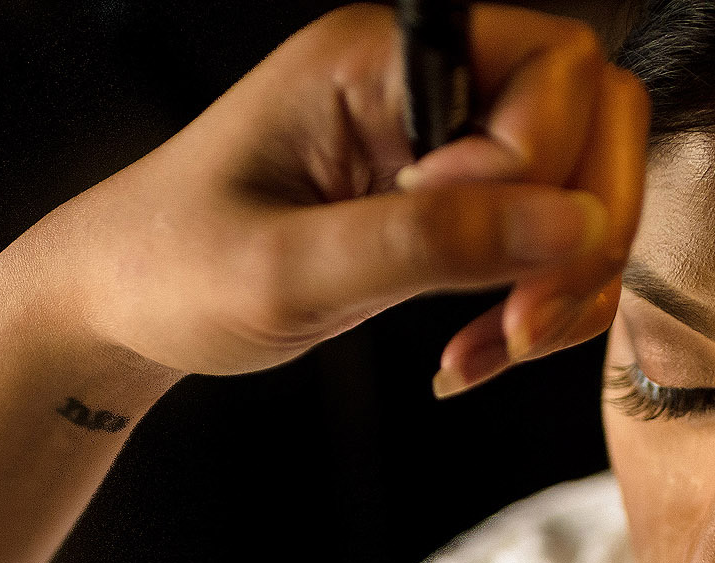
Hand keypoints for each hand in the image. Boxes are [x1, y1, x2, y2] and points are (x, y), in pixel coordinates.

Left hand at [43, 4, 645, 387]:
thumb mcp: (288, 269)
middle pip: (594, 118)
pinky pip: (546, 241)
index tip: (448, 234)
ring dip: (567, 282)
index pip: (549, 68)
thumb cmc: (169, 269)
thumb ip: (430, 242)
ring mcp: (443, 144)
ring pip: (583, 186)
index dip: (533, 164)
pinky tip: (477, 354)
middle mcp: (424, 84)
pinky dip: (537, 305)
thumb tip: (572, 227)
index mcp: (379, 56)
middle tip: (525, 324)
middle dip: (582, 231)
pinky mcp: (450, 205)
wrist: (120, 309)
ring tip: (492, 352)